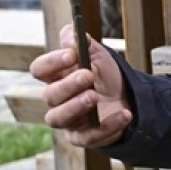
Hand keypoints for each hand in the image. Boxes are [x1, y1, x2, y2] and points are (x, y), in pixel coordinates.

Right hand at [29, 24, 132, 147]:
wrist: (130, 99)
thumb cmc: (107, 77)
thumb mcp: (99, 56)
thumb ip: (84, 44)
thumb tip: (70, 32)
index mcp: (56, 77)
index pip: (40, 69)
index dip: (52, 62)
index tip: (72, 55)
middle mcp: (57, 99)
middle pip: (49, 95)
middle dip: (68, 85)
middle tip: (88, 75)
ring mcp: (68, 120)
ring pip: (57, 118)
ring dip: (76, 106)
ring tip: (95, 96)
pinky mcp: (82, 137)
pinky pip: (87, 137)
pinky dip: (107, 126)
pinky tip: (124, 114)